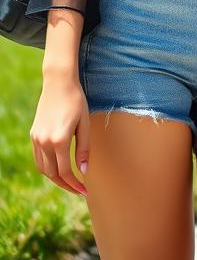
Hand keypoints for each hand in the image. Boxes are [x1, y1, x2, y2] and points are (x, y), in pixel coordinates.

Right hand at [31, 73, 89, 194]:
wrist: (59, 83)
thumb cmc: (77, 101)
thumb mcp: (85, 124)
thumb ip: (84, 149)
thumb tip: (84, 171)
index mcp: (59, 140)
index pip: (65, 171)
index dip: (75, 184)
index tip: (85, 190)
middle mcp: (44, 142)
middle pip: (52, 174)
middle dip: (66, 185)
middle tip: (79, 189)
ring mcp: (36, 139)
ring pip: (43, 168)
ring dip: (55, 178)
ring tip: (70, 181)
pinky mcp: (33, 135)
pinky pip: (38, 158)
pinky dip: (47, 167)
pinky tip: (58, 168)